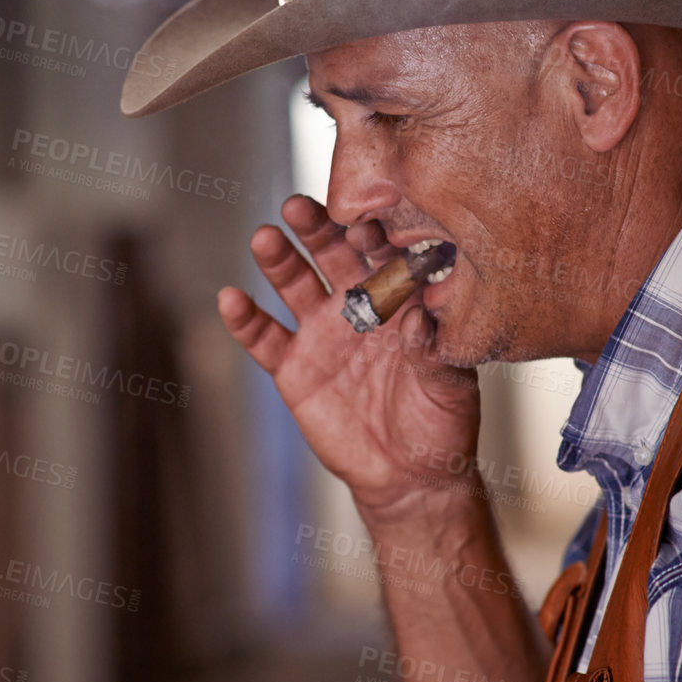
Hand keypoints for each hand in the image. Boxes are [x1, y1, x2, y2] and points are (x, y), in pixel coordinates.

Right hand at [218, 194, 483, 523]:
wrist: (407, 475)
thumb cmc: (441, 425)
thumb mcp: (451, 390)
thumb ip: (434, 353)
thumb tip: (422, 320)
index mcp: (400, 300)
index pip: (384, 254)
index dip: (372, 233)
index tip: (364, 217)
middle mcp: (357, 305)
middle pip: (331, 253)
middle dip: (316, 227)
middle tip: (299, 206)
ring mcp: (321, 332)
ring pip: (294, 284)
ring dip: (278, 259)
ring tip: (264, 238)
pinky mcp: (292, 366)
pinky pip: (264, 338)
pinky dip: (245, 320)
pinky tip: (230, 300)